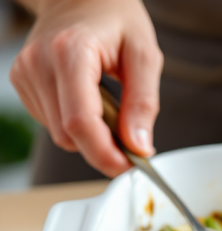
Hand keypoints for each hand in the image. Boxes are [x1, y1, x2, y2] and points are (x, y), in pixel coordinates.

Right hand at [10, 0, 162, 176]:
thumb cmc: (117, 19)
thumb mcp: (145, 56)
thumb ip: (144, 103)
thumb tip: (139, 146)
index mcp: (71, 53)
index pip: (80, 122)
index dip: (104, 154)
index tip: (129, 167)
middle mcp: (39, 63)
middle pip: (68, 135)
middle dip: (102, 148)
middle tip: (131, 140)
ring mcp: (25, 72)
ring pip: (59, 134)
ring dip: (90, 135)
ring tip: (110, 106)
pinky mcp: (22, 81)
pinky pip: (51, 123)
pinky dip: (75, 123)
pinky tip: (89, 101)